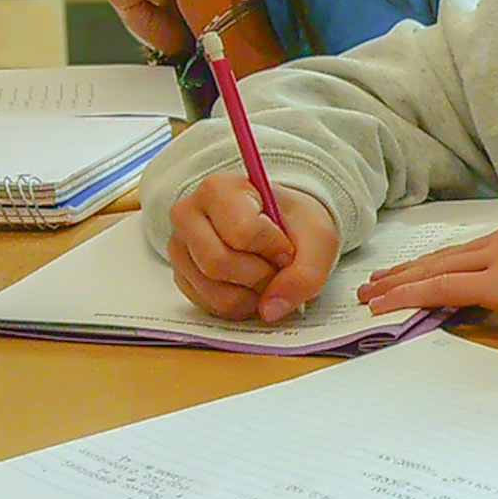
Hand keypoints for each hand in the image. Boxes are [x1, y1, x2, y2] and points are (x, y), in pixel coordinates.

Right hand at [168, 172, 340, 321]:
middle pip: (219, 263)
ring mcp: (179, 247)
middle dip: (261, 276)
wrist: (282, 227)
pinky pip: (209, 306)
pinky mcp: (181, 276)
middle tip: (279, 268)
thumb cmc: (294, 223)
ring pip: (214, 290)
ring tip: (267, 276)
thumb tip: (271, 309)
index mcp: (219, 189)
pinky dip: (240, 305)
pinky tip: (251, 287)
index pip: (242, 232)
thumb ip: (306, 272)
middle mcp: (188, 214)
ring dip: (253, 295)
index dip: (274, 249)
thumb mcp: (318, 237)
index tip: (288, 247)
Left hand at [358, 215, 497, 332]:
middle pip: (448, 254)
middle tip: (378, 281)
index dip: (441, 263)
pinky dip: (409, 295)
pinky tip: (386, 305)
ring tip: (372, 294)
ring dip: (400, 282)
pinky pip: (441, 287)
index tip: (421, 273)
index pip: (474, 250)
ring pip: (437, 268)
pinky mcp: (496, 281)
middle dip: (409, 270)